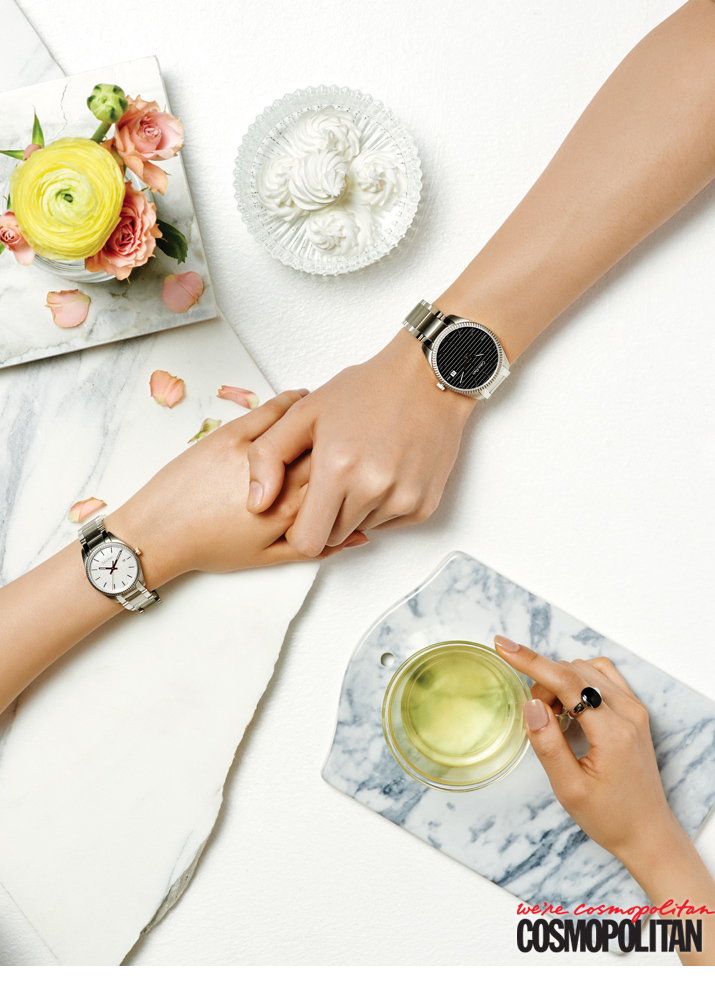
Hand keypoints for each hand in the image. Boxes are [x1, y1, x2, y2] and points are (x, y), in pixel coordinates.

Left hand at [105, 390, 367, 586]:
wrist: (159, 532)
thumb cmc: (209, 546)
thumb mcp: (269, 557)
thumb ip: (318, 546)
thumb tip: (359, 539)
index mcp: (294, 512)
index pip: (341, 488)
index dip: (352, 475)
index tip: (357, 463)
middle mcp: (283, 482)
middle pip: (329, 457)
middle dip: (342, 446)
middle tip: (350, 436)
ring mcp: (259, 456)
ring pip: (309, 432)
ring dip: (325, 423)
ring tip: (333, 420)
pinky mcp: (234, 434)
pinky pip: (276, 410)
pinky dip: (294, 403)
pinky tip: (304, 402)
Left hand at [246, 331, 474, 556]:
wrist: (427, 378)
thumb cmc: (366, 391)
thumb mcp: (304, 413)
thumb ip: (267, 457)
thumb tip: (256, 504)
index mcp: (338, 469)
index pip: (306, 542)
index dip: (297, 529)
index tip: (301, 507)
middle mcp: (373, 490)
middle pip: (333, 537)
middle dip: (325, 516)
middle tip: (331, 478)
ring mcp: (403, 499)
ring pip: (361, 531)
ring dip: (354, 510)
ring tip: (359, 469)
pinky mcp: (424, 504)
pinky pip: (389, 523)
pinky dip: (381, 506)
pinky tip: (382, 472)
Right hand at [493, 636, 679, 863]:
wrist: (647, 833)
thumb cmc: (609, 817)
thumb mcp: (569, 789)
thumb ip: (548, 744)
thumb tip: (531, 704)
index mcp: (612, 733)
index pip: (566, 681)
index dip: (531, 661)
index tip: (503, 646)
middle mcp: (628, 713)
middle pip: (573, 672)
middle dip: (544, 686)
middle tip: (538, 722)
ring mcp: (635, 709)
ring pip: (586, 670)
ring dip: (560, 683)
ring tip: (555, 720)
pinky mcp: (635, 711)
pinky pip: (602, 676)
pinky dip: (578, 682)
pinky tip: (571, 707)